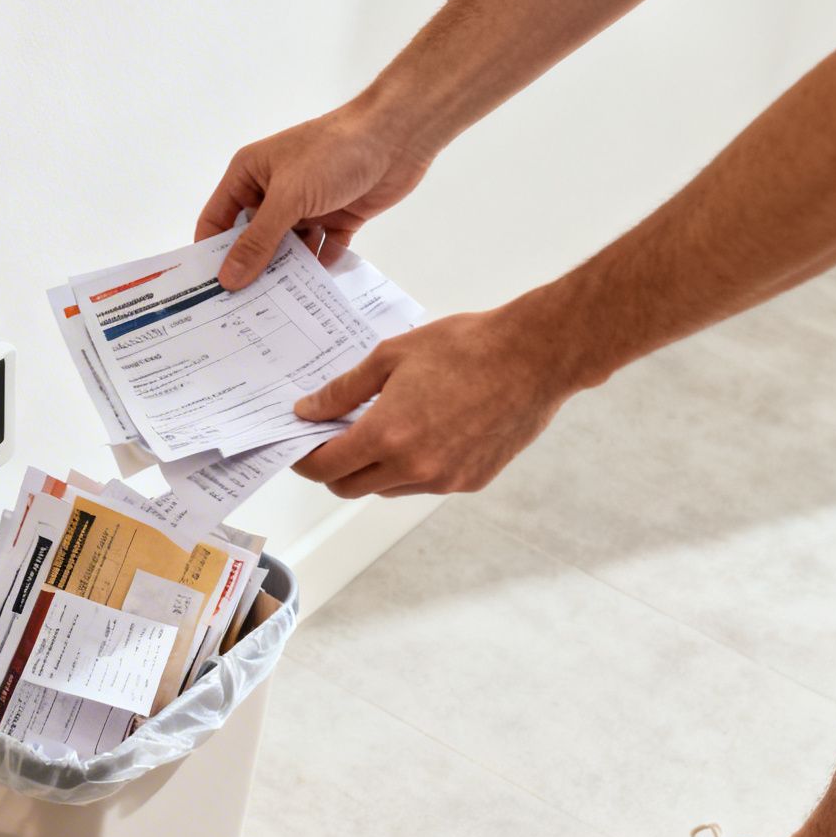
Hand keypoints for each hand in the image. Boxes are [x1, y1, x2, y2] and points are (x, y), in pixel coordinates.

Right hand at [196, 105, 434, 288]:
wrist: (398, 136)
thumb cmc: (334, 152)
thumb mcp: (287, 198)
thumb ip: (257, 241)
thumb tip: (227, 279)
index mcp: (249, 175)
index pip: (217, 219)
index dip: (210, 252)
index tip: (208, 291)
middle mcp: (274, 191)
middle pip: (252, 239)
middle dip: (250, 268)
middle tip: (243, 309)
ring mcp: (306, 206)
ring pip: (288, 249)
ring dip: (286, 272)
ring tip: (278, 306)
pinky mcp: (337, 217)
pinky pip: (322, 249)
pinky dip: (320, 265)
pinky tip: (316, 289)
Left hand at [289, 308, 579, 497]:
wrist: (536, 356)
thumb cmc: (466, 347)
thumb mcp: (391, 356)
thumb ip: (343, 391)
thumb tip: (308, 411)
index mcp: (387, 435)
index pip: (325, 467)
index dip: (304, 460)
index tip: (299, 447)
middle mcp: (414, 467)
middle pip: (349, 487)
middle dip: (332, 468)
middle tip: (332, 438)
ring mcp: (444, 480)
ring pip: (386, 489)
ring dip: (371, 469)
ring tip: (380, 430)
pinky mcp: (470, 482)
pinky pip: (423, 486)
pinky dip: (409, 469)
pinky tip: (420, 434)